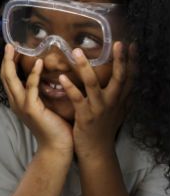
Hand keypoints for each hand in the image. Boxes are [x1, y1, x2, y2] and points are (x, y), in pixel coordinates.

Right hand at [1, 45, 72, 154]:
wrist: (58, 148)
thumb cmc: (56, 128)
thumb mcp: (46, 107)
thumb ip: (43, 93)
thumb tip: (50, 78)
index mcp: (19, 101)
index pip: (9, 78)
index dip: (8, 63)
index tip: (11, 49)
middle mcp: (16, 102)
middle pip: (5, 76)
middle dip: (6, 59)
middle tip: (9, 44)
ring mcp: (22, 105)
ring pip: (11, 79)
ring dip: (12, 62)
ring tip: (15, 48)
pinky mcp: (31, 109)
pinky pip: (31, 87)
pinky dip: (33, 74)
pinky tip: (38, 63)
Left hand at [62, 42, 131, 162]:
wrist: (96, 151)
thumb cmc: (103, 129)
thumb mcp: (117, 112)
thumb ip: (121, 96)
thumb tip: (127, 82)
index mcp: (120, 100)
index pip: (130, 77)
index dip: (132, 61)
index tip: (132, 45)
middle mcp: (113, 102)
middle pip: (119, 78)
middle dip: (120, 60)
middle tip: (118, 43)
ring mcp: (99, 109)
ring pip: (93, 84)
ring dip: (85, 67)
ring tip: (77, 51)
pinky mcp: (85, 116)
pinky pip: (77, 99)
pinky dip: (70, 87)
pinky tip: (62, 78)